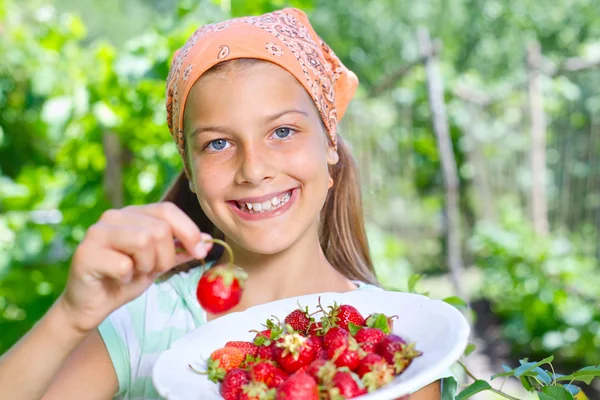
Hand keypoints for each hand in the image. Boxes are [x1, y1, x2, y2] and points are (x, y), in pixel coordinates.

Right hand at [58, 202, 211, 332]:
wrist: (92, 305)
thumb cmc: (125, 279)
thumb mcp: (159, 263)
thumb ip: (181, 250)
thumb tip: (209, 240)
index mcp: (133, 214)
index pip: (168, 210)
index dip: (189, 231)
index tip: (200, 251)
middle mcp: (114, 216)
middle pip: (159, 229)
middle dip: (164, 257)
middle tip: (149, 270)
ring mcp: (97, 232)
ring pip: (143, 240)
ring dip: (145, 266)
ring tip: (133, 273)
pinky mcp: (85, 253)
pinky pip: (123, 264)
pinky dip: (126, 278)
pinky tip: (116, 279)